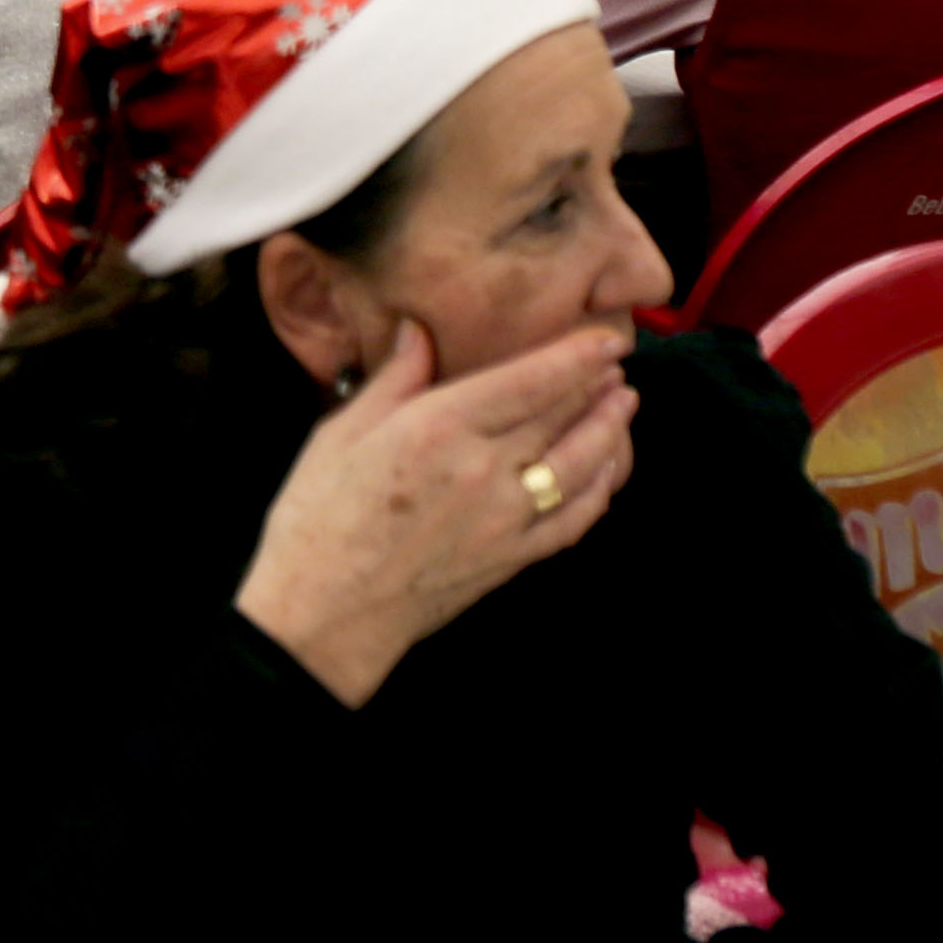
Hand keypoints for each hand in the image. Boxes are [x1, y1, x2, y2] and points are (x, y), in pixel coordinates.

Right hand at [231, 320, 639, 707]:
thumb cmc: (318, 518)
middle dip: (596, 386)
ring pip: (578, 467)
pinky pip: (570, 523)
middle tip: (616, 363)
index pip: (529, 381)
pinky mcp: (509, 560)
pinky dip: (597, 494)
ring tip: (624, 406)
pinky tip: (606, 474)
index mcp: (439, 427)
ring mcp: (503, 519)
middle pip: (560, 418)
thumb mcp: (341, 433)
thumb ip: (394, 379)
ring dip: (608, 433)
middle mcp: (482, 469)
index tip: (607, 338)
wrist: (324, 612)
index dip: (576, 356)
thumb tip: (417, 330)